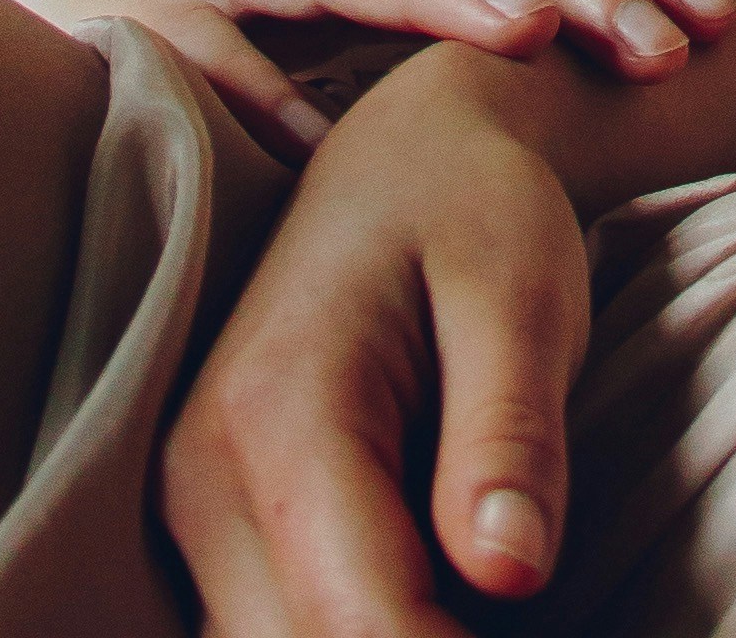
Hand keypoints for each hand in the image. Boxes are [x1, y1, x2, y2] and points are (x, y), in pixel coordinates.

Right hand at [166, 47, 590, 629]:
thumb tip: (510, 576)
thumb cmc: (476, 205)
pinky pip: (274, 626)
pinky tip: (436, 591)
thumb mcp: (523, 293)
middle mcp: (202, 474)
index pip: (360, 618)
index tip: (541, 632)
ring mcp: (194, 506)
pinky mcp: (213, 526)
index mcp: (279, 412)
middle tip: (524, 593)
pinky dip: (355, 622)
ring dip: (382, 636)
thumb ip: (509, 434)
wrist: (408, 147)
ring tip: (484, 593)